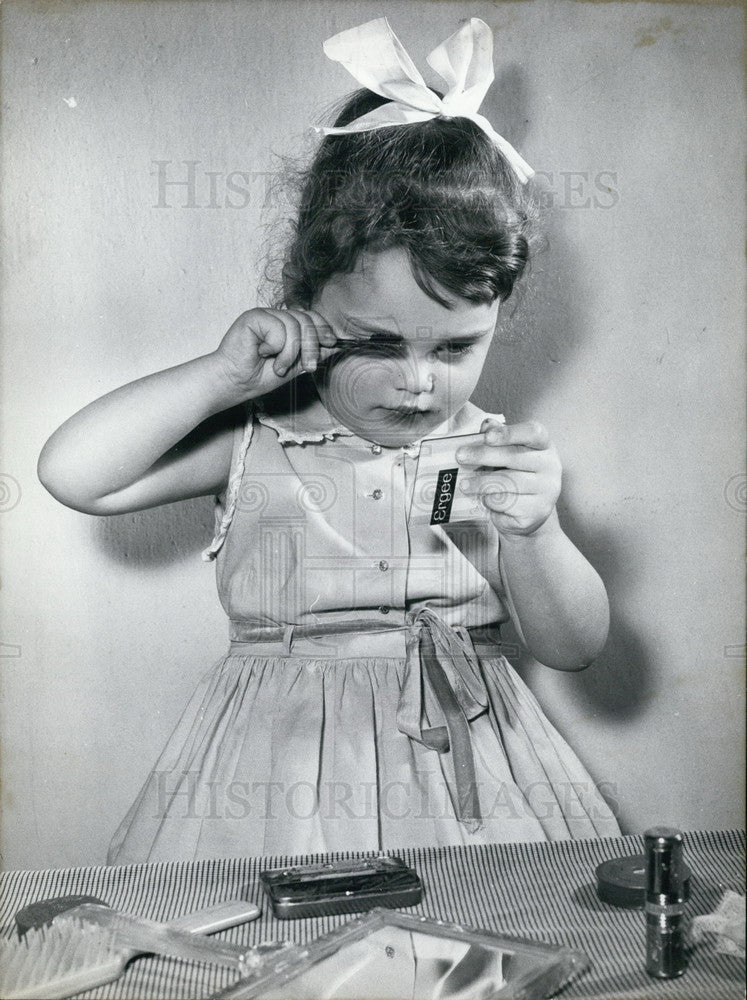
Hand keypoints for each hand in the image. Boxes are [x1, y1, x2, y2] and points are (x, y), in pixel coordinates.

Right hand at [212, 307, 337, 398]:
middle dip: (311, 347)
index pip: (311, 317)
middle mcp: (276, 316)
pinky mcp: (253, 317)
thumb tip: (335, 345)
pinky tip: (261, 353)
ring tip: (278, 366)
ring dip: (290, 354)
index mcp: (286, 324)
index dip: (323, 329)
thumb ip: (312, 353)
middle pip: (306, 320)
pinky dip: (274, 347)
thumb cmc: (259, 375)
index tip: (331, 343)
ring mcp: (265, 315)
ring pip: (294, 326)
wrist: (236, 383)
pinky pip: (277, 328)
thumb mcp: (295, 365)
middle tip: (309, 367)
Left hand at [455, 418, 561, 536]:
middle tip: (460, 456)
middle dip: (483, 455)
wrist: (529, 513)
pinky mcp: (538, 510)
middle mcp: (550, 465)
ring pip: (509, 483)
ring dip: (481, 483)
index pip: (532, 433)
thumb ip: (496, 438)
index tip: (487, 436)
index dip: (509, 433)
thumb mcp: (507, 453)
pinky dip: (491, 501)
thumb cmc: (515, 475)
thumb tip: (486, 425)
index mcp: (544, 445)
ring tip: (465, 485)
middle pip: (515, 457)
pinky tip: (485, 500)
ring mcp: (547, 489)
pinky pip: (508, 504)